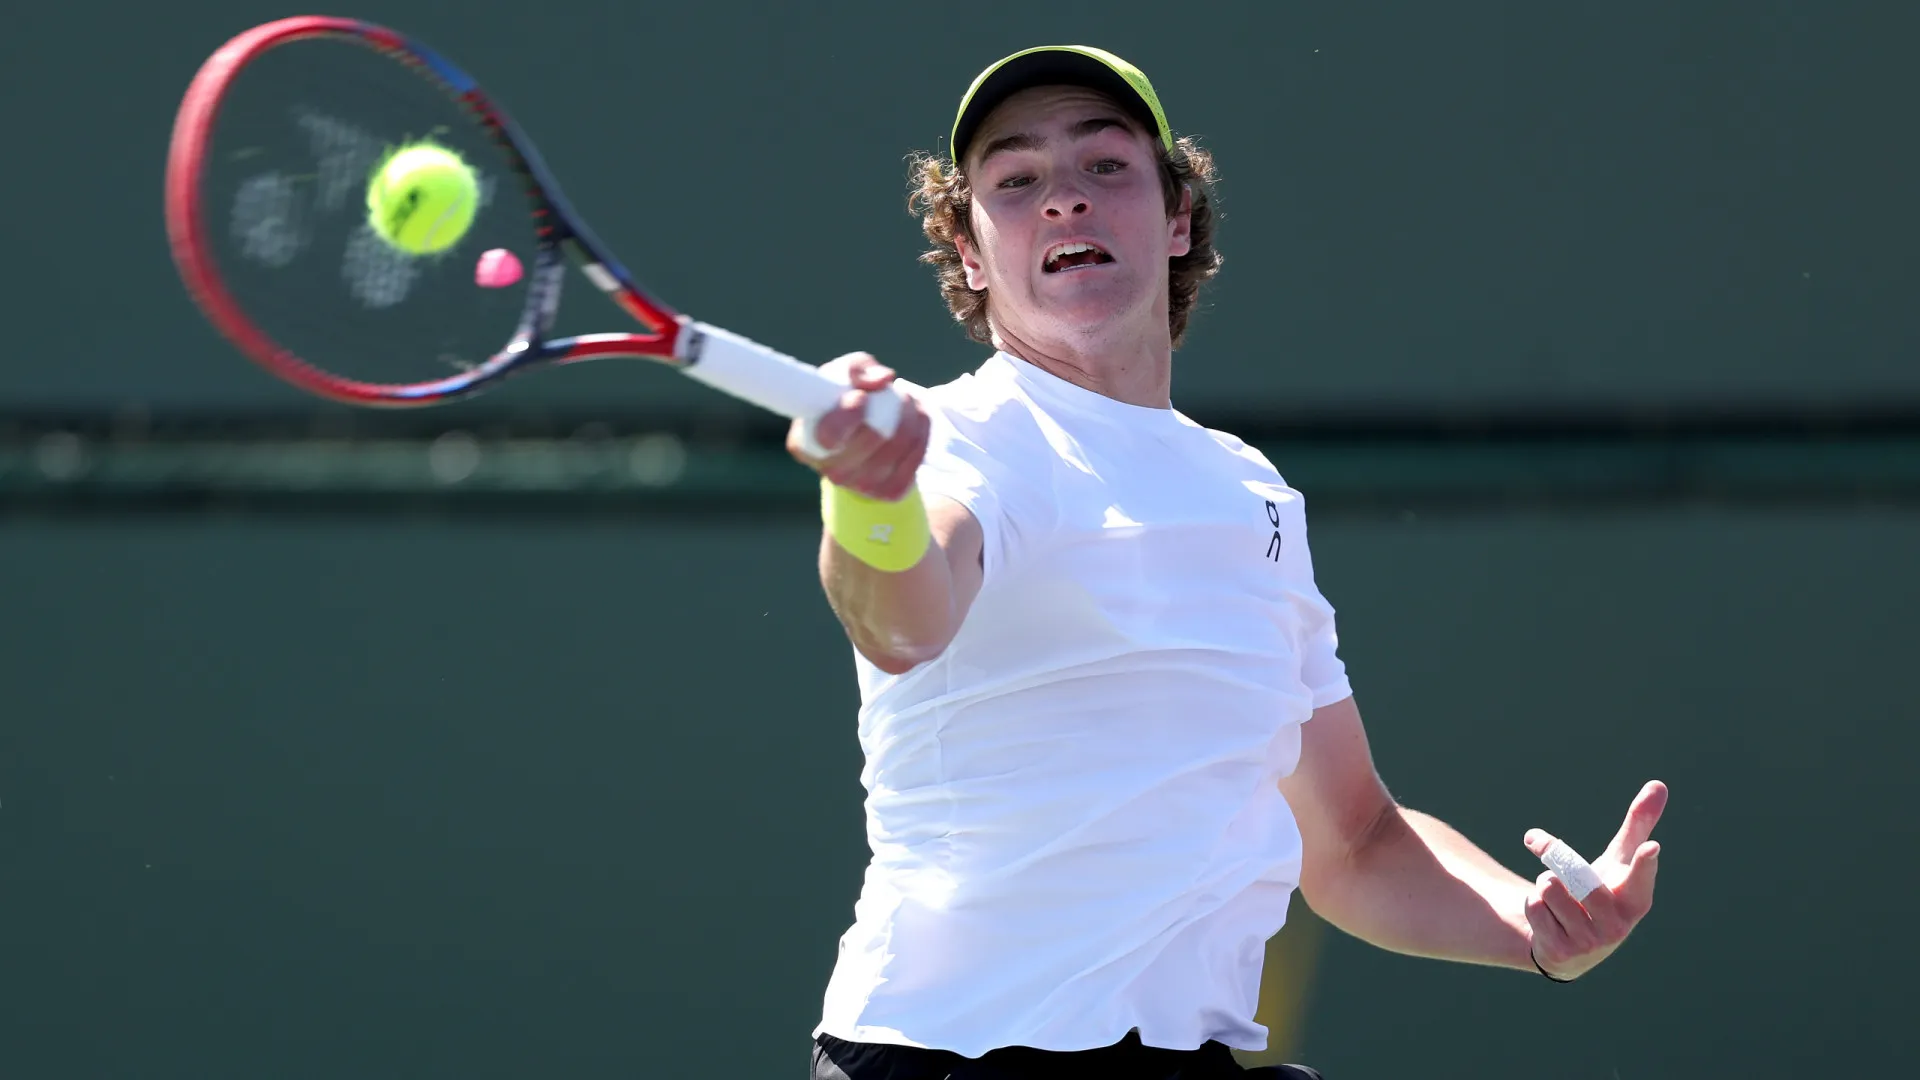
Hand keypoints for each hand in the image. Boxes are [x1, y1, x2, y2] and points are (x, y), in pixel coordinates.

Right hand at [785, 353, 930, 501]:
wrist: (860, 444)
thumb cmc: (844, 402)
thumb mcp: (842, 376)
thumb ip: (856, 368)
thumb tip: (881, 380)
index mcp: (807, 444)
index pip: (829, 435)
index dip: (847, 416)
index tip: (860, 397)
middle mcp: (832, 471)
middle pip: (874, 436)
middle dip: (894, 405)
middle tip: (898, 393)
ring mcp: (862, 486)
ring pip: (901, 444)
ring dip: (913, 415)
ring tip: (909, 402)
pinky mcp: (890, 492)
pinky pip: (917, 456)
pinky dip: (922, 432)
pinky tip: (918, 420)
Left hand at [1522, 779, 1667, 981]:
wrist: (1571, 946)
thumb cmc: (1604, 891)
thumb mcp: (1618, 860)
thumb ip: (1637, 826)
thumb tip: (1659, 784)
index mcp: (1636, 899)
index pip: (1640, 877)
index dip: (1644, 862)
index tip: (1651, 847)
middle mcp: (1618, 924)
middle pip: (1575, 873)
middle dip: (1552, 852)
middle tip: (1539, 841)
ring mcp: (1591, 941)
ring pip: (1548, 886)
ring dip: (1545, 883)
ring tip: (1560, 898)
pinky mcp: (1562, 951)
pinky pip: (1534, 907)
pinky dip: (1534, 904)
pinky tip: (1549, 919)